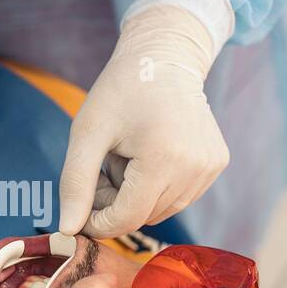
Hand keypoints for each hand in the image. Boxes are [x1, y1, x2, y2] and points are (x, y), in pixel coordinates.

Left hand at [58, 5, 227, 238]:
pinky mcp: (217, 163)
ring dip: (136, 197)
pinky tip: (149, 156)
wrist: (164, 57)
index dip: (98, 222)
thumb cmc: (120, 91)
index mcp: (164, 157)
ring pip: (162, 210)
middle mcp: (195, 167)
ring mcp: (210, 167)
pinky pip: (179, 196)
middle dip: (115, 203)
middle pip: (144, 216)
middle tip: (102, 168)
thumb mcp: (87, 133)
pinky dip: (157, 187)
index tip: (79, 211)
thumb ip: (75, 183)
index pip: (127, 218)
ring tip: (127, 159)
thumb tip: (69, 230)